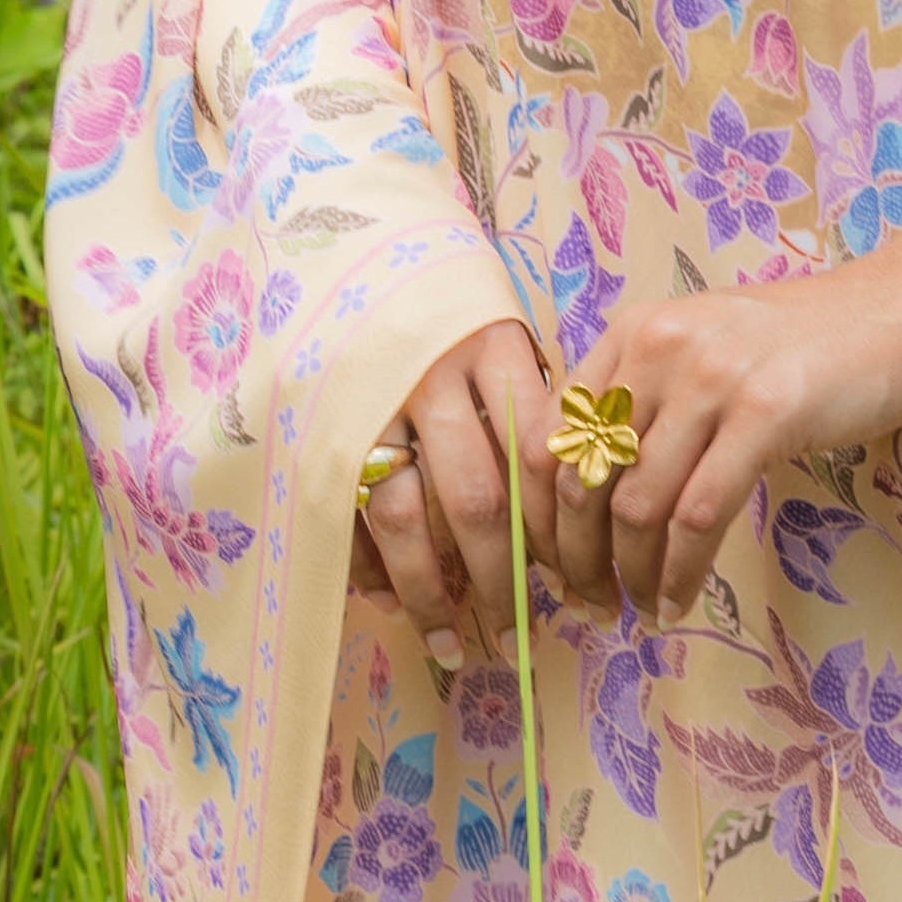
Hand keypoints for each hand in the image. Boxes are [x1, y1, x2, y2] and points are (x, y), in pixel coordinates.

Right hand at [349, 317, 559, 669]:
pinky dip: (366, 564)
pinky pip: (345, 512)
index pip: (535, 455)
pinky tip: (390, 601)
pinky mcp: (322, 424)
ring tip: (452, 646)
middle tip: (519, 640)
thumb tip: (579, 502)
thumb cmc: (451, 311)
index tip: (568, 582)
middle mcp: (431, 375)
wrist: (356, 255)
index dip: (552, 529)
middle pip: (475, 499)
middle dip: (499, 581)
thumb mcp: (502, 332)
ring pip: (404, 517)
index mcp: (492, 345)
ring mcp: (370, 402)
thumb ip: (534, 404)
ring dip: (429, 593)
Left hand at [552, 206, 901, 626]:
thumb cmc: (801, 347)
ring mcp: (713, 376)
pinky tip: (680, 600)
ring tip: (641, 610)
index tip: (552, 568)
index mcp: (632, 332)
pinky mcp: (765, 412)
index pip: (547, 437)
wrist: (898, 315)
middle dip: (579, 561)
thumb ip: (644, 406)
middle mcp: (660, 346)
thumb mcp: (703, 356)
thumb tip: (584, 504)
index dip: (540, 517)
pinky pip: (699, 516)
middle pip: (583, 479)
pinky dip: (681, 573)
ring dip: (631, 576)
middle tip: (592, 606)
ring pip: (638, 507)